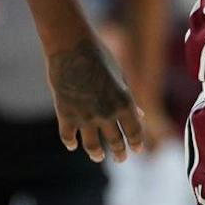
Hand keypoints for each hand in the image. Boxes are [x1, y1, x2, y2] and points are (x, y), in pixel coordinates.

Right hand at [47, 36, 145, 162]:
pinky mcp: (65, 114)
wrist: (71, 45)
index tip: (137, 149)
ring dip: (96, 154)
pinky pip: (68, 137)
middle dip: (120, 153)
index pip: (134, 132)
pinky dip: (71, 143)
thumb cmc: (98, 56)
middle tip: (121, 159)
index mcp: (124, 102)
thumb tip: (139, 115)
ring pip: (92, 146)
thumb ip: (128, 98)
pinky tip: (73, 145)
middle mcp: (107, 113)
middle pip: (116, 142)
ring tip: (98, 157)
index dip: (136, 143)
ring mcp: (85, 116)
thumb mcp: (120, 76)